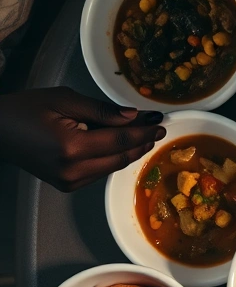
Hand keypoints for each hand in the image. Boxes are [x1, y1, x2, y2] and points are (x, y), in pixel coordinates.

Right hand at [0, 87, 164, 191]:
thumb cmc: (25, 110)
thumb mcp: (63, 100)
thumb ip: (101, 110)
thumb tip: (133, 116)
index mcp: (72, 147)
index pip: (120, 140)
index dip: (144, 131)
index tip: (160, 122)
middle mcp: (74, 170)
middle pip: (121, 157)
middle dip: (142, 142)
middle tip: (156, 129)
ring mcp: (71, 182)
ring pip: (113, 167)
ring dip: (130, 151)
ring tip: (143, 135)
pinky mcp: (68, 186)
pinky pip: (100, 172)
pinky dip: (113, 159)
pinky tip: (120, 146)